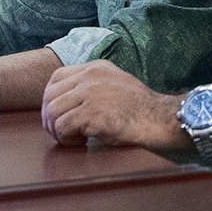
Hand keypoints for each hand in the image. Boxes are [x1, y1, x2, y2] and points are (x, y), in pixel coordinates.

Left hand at [40, 59, 184, 149]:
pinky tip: (81, 142)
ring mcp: (90, 94)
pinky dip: (66, 139)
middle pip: (50, 96)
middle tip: (61, 132)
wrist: (161, 119)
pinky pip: (62, 127)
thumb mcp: (116, 84)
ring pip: (53, 112)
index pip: (56, 77)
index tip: (57, 114)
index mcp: (96, 68)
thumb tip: (70, 101)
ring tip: (73, 139)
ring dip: (58, 131)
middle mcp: (90, 77)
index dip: (51, 98)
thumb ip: (94, 86)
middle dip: (50, 118)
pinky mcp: (92, 114)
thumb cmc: (143, 109)